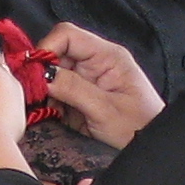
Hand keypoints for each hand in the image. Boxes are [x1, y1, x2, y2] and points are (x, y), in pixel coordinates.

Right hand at [35, 22, 165, 148]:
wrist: (151, 149)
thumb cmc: (139, 128)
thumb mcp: (105, 109)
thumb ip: (72, 88)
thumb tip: (42, 74)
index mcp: (107, 56)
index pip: (67, 35)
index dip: (46, 48)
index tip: (33, 72)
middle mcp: (96, 63)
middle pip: (56, 54)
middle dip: (42, 74)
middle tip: (36, 96)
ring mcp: (88, 80)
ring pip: (53, 75)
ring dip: (45, 92)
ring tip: (50, 111)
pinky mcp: (81, 97)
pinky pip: (56, 93)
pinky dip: (50, 104)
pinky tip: (55, 116)